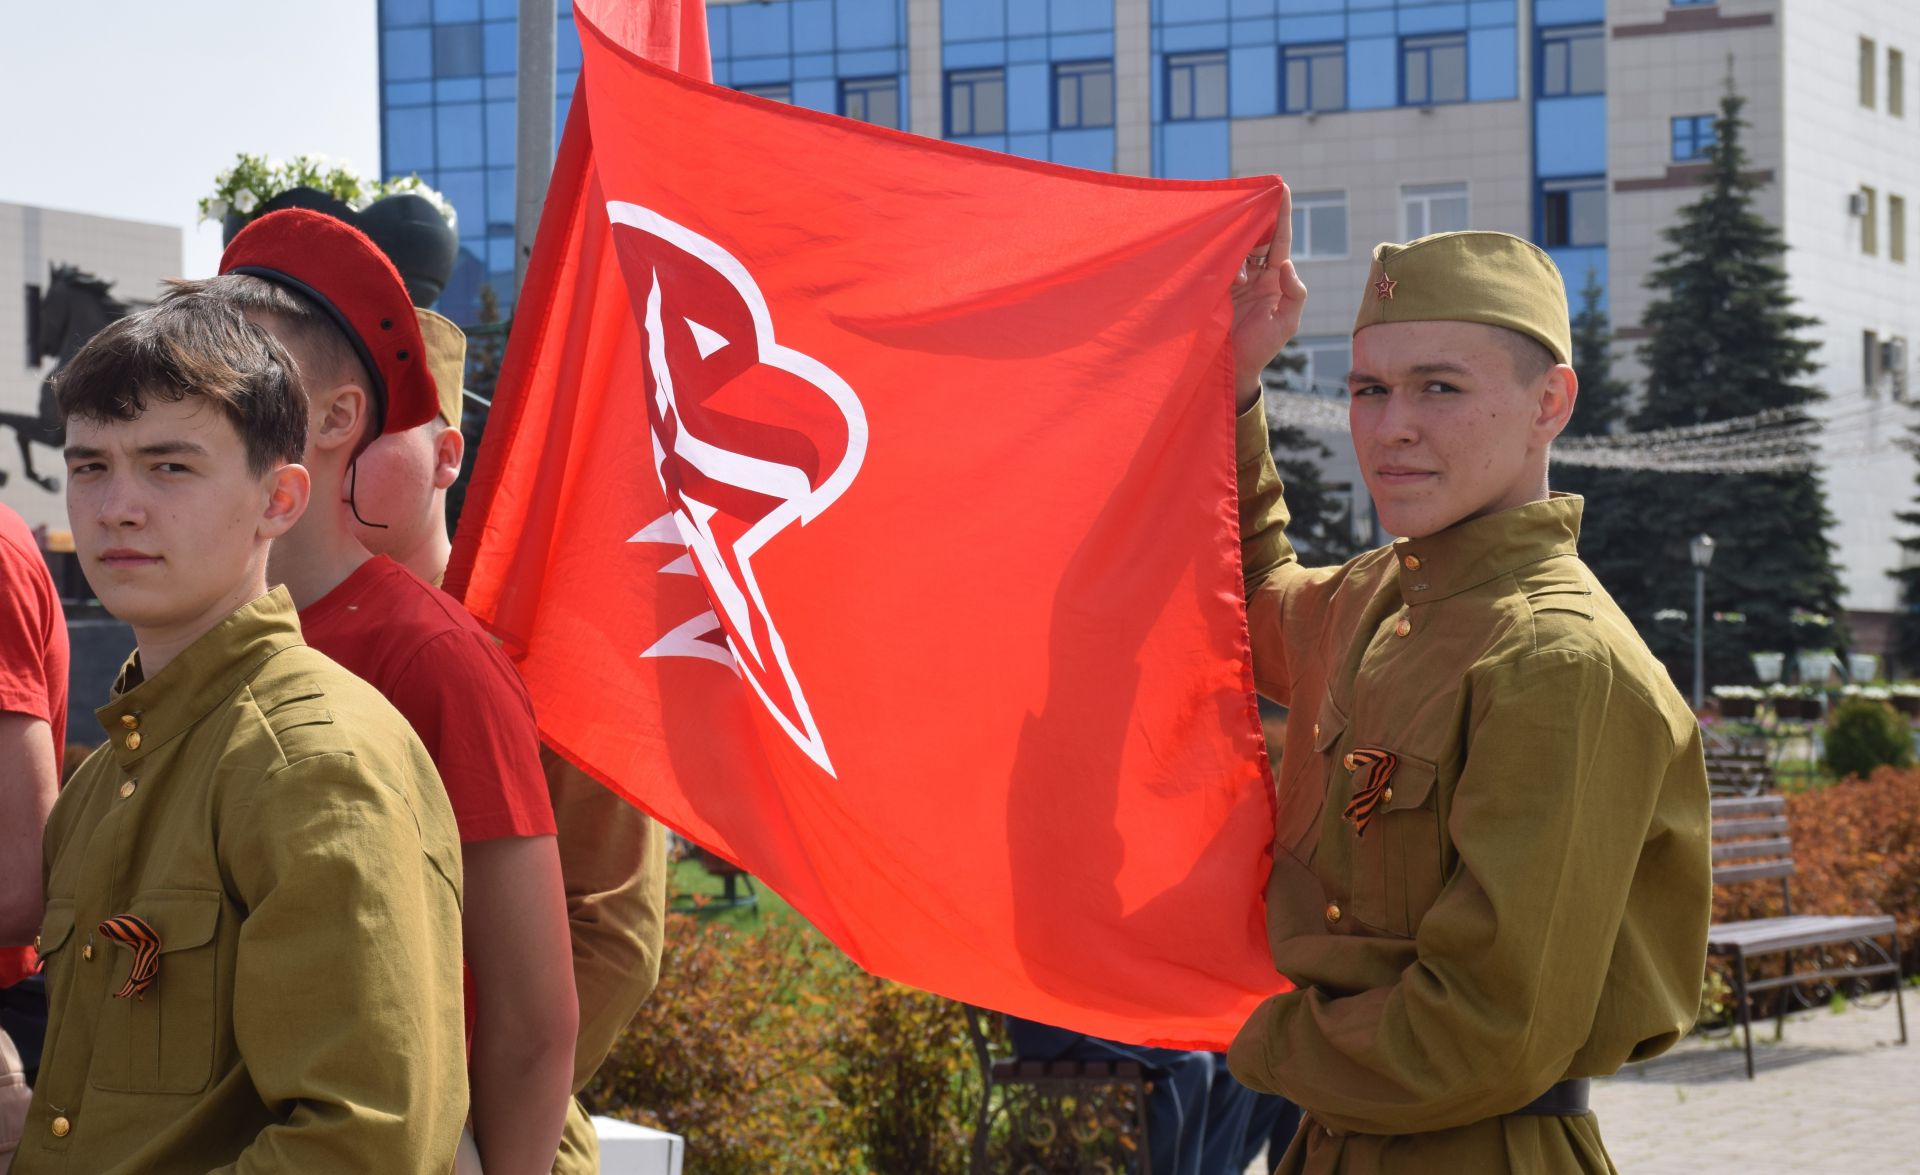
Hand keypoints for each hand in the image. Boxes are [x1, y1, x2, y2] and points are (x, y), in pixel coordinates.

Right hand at [1231, 182, 1308, 412]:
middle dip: (1254, 221)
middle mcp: (1255, 274)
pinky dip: (1218, 260)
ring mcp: (1233, 279)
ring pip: (1235, 248)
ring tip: (1237, 281)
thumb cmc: (1262, 349)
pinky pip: (1216, 264)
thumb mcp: (1287, 323)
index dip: (1281, 214)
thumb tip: (1285, 264)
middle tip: (1249, 208)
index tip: (1282, 188)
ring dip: (1236, 253)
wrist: (1231, 370)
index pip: (1280, 240)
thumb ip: (1295, 294)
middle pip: (1256, 237)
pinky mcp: (1213, 286)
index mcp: (1276, 278)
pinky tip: (1221, 269)